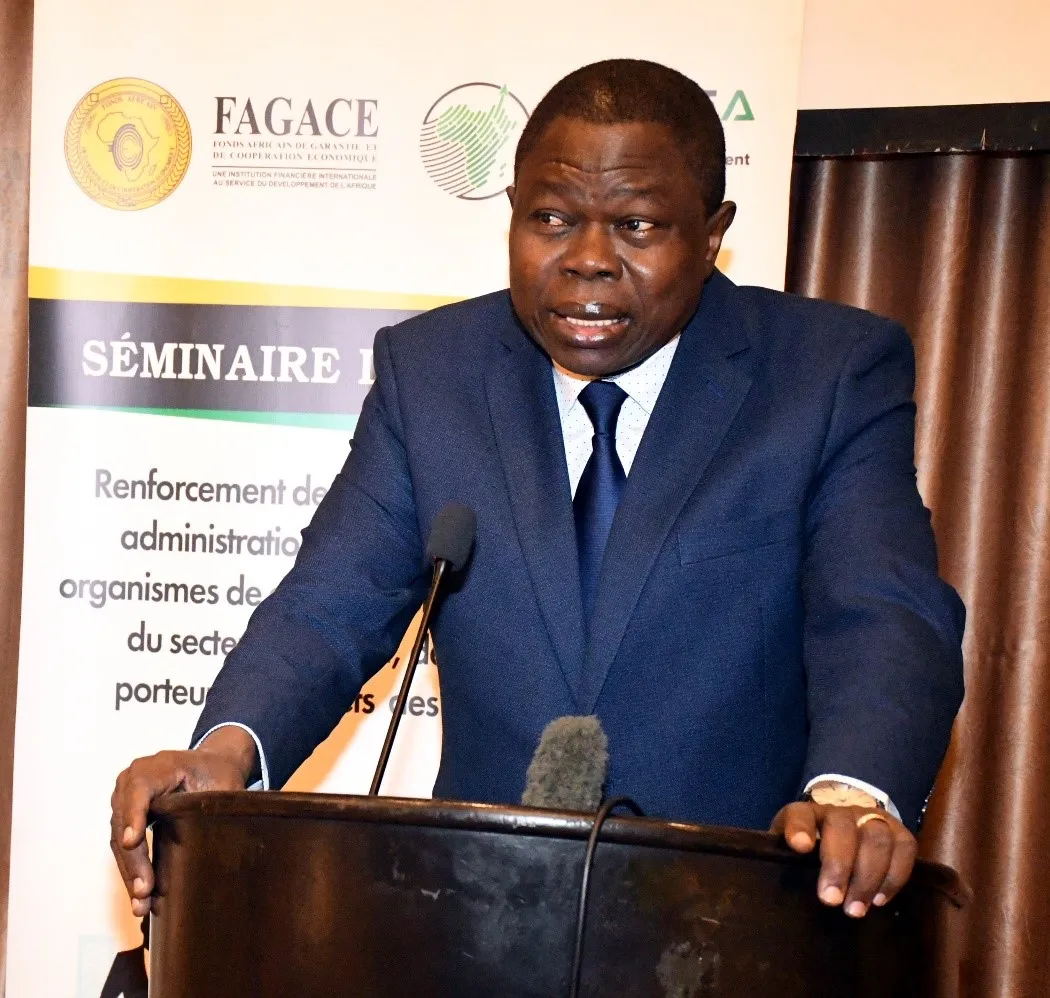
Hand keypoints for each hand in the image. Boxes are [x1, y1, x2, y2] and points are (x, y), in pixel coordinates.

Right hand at [110, 726, 256, 915]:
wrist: (212, 764)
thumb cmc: (218, 773)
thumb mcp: (224, 784)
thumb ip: (222, 805)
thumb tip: (232, 841)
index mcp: (159, 766)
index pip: (140, 788)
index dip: (134, 815)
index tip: (132, 841)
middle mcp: (134, 778)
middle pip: (125, 820)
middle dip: (133, 859)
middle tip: (143, 890)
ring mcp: (125, 796)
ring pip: (119, 838)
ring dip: (129, 871)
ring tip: (141, 903)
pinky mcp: (125, 814)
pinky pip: (122, 843)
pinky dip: (130, 868)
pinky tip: (139, 893)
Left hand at [771, 801, 917, 916]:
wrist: (847, 835)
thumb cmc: (814, 853)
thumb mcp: (792, 856)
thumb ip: (788, 865)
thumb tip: (787, 890)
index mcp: (807, 814)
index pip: (800, 814)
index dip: (800, 828)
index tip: (800, 847)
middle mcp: (840, 811)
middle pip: (843, 828)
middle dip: (839, 865)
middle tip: (831, 900)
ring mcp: (871, 818)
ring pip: (876, 837)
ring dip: (868, 876)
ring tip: (856, 908)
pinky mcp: (898, 831)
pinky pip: (905, 847)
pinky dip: (895, 875)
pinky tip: (880, 899)